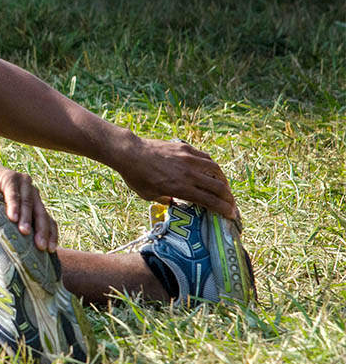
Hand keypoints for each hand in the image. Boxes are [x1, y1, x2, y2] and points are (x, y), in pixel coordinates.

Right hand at [0, 161, 58, 251]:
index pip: (46, 220)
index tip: (50, 250)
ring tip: (25, 233)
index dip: (50, 234)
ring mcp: (22, 183)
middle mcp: (31, 192)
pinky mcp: (9, 177)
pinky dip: (14, 206)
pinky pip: (13, 194)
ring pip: (28, 203)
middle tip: (41, 246)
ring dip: (27, 219)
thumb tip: (5, 258)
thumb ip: (4, 230)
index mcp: (32, 203)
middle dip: (42, 231)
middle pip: (41, 213)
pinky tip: (12, 217)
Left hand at [117, 137, 237, 217]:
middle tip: (232, 205)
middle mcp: (188, 174)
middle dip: (229, 198)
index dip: (224, 209)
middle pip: (218, 187)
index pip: (210, 201)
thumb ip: (166, 200)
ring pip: (216, 170)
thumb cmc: (136, 177)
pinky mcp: (186, 148)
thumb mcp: (149, 196)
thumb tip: (176, 203)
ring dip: (224, 181)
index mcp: (180, 188)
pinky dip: (212, 167)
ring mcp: (188, 159)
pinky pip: (206, 158)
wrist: (130, 153)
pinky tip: (212, 171)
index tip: (231, 215)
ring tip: (224, 188)